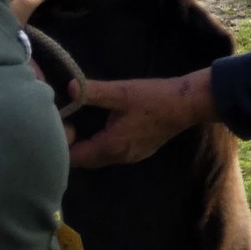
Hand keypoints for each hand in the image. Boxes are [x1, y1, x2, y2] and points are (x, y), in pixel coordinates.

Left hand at [66, 70, 217, 168]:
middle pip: (85, 162)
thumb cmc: (153, 98)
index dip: (64, 145)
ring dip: (87, 147)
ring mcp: (130, 157)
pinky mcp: (138, 152)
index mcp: (111, 146)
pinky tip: (101, 129)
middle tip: (71, 123)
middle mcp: (119, 158)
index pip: (75, 159)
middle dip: (73, 147)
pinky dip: (100, 147)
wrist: (186, 105)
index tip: (67, 124)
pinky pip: (111, 155)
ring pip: (99, 159)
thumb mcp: (121, 92)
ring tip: (81, 125)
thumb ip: (93, 92)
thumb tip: (69, 87)